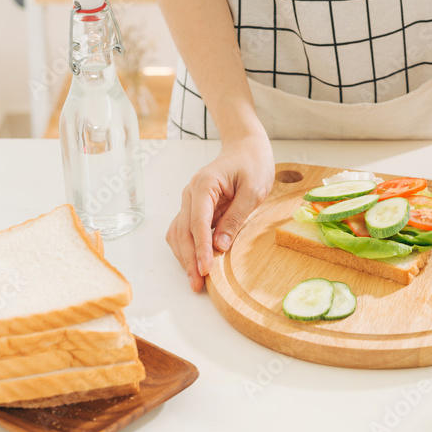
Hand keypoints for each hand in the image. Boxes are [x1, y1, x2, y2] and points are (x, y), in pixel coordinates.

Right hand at [166, 133, 273, 291]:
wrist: (246, 148)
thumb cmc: (252, 164)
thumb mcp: (253, 190)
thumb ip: (236, 217)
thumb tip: (220, 245)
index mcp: (204, 185)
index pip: (198, 222)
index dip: (200, 249)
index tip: (205, 270)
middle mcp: (190, 194)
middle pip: (183, 231)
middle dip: (189, 259)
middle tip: (197, 284)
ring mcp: (190, 201)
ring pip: (178, 233)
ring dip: (184, 257)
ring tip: (195, 280)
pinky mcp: (194, 208)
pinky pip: (184, 230)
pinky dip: (187, 248)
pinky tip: (195, 263)